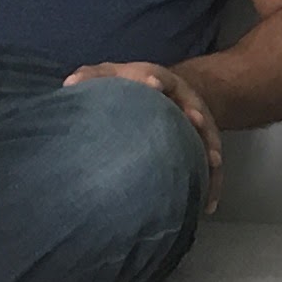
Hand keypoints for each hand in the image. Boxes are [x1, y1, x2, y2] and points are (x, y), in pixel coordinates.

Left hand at [65, 59, 223, 210]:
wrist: (168, 93)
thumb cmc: (129, 88)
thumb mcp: (109, 76)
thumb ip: (90, 78)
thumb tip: (69, 85)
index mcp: (157, 80)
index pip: (153, 76)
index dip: (152, 80)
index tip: (153, 86)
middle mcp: (183, 98)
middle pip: (191, 103)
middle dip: (193, 110)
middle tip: (195, 118)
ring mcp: (198, 121)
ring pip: (208, 135)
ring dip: (210, 146)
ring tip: (212, 161)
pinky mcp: (205, 143)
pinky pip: (211, 164)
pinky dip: (212, 182)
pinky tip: (208, 205)